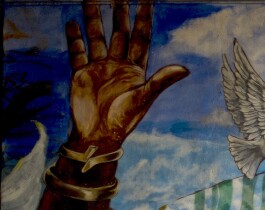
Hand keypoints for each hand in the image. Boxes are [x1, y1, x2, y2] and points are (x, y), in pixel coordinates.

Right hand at [65, 1, 188, 149]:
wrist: (99, 136)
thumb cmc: (124, 121)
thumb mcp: (144, 99)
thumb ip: (161, 81)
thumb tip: (185, 68)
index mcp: (135, 69)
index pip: (140, 37)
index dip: (143, 18)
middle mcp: (118, 64)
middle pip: (119, 32)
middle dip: (119, 12)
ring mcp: (99, 67)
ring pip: (97, 37)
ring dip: (94, 18)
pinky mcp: (81, 74)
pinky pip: (77, 52)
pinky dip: (74, 38)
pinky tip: (73, 23)